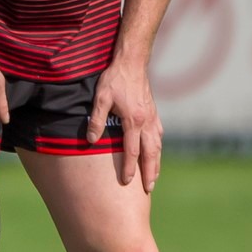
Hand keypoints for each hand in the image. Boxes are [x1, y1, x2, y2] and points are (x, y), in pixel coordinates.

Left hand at [88, 61, 160, 191]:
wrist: (132, 62)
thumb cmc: (115, 79)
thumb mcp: (101, 98)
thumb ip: (97, 120)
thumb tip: (92, 141)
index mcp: (134, 120)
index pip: (132, 151)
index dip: (130, 168)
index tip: (127, 182)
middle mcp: (147, 121)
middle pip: (150, 153)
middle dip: (149, 172)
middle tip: (148, 189)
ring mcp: (153, 117)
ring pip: (158, 145)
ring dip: (156, 163)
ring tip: (154, 177)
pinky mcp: (154, 112)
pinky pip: (159, 135)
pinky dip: (158, 148)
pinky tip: (156, 152)